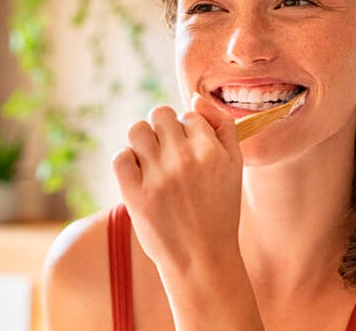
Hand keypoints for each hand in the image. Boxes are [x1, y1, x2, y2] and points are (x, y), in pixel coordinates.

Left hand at [112, 93, 243, 272]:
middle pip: (160, 114)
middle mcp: (184, 159)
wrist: (203, 259)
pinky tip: (139, 176)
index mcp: (211, 150)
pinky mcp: (135, 195)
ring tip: (151, 162)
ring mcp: (158, 177)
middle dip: (163, 129)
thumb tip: (196, 98)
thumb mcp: (235, 167)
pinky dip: (127, 162)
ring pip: (137, 130)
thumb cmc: (220, 211)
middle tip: (168, 154)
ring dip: (142, 142)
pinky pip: (120, 157)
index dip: (187, 131)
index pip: (189, 114)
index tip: (189, 153)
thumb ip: (223, 127)